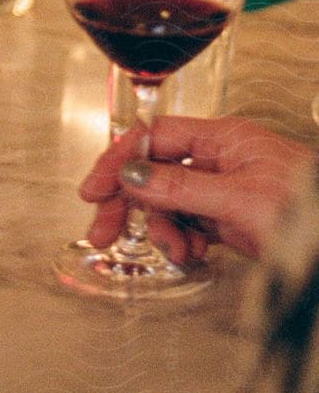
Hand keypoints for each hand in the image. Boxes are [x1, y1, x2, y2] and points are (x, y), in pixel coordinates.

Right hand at [80, 116, 312, 264]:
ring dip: (163, 230)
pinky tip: (192, 254)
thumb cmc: (307, 210)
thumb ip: (180, 187)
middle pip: (155, 173)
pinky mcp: (231, 218)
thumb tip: (133, 176)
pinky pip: (190, 225)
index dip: (120, 163)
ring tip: (177, 251)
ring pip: (170, 204)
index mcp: (223, 138)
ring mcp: (225, 189)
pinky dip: (183, 242)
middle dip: (129, 204)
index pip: (154, 139)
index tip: (94, 190)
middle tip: (104, 232)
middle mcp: (220, 159)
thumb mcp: (238, 198)